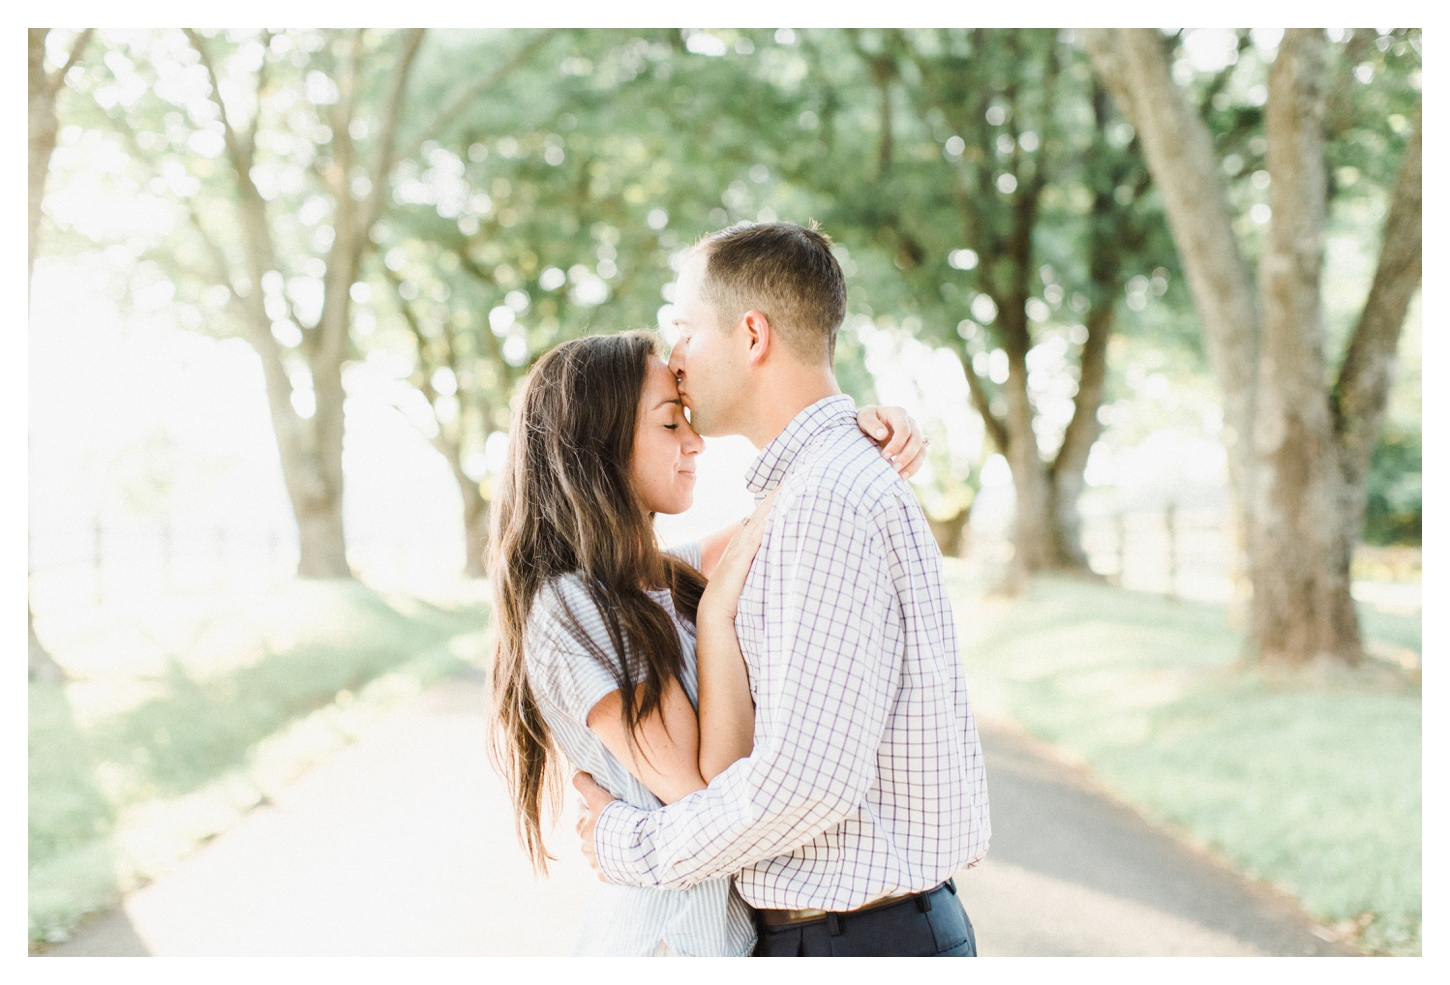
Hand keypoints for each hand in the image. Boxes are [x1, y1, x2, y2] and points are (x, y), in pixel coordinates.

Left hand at [573, 771, 616, 881]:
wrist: (640, 849)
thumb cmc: (621, 820)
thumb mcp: (600, 797)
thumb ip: (584, 783)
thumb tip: (574, 770)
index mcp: (582, 824)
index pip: (580, 807)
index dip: (589, 801)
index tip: (599, 799)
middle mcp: (584, 843)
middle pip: (586, 829)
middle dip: (596, 824)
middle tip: (614, 818)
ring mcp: (594, 861)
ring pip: (595, 849)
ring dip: (603, 843)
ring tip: (620, 838)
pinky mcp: (604, 874)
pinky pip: (606, 867)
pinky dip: (612, 862)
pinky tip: (623, 857)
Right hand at [701, 487, 778, 619]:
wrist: (715, 618)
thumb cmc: (733, 605)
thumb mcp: (749, 582)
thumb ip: (760, 571)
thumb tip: (780, 565)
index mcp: (740, 552)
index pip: (756, 524)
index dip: (769, 509)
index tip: (784, 493)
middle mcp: (737, 549)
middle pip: (756, 518)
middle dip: (770, 500)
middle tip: (787, 482)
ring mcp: (736, 554)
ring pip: (754, 524)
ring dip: (768, 507)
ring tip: (783, 490)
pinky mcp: (737, 563)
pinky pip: (751, 540)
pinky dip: (761, 526)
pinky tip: (772, 515)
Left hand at [857, 405, 927, 478]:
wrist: (868, 426)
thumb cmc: (865, 420)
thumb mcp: (863, 417)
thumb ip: (871, 424)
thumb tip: (883, 434)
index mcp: (898, 413)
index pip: (904, 429)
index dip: (896, 444)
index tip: (884, 456)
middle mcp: (911, 423)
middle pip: (915, 441)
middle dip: (905, 456)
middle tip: (893, 469)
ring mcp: (915, 435)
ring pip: (921, 451)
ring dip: (912, 465)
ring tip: (899, 477)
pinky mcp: (914, 448)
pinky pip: (919, 459)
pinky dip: (912, 469)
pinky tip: (901, 477)